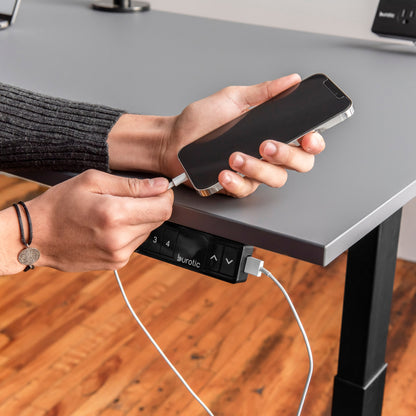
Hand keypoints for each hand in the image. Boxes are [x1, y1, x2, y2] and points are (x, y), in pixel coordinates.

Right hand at [0, 170, 172, 273]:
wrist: (36, 237)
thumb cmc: (59, 205)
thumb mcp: (93, 182)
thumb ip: (132, 185)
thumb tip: (160, 186)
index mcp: (115, 214)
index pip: (164, 207)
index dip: (165, 195)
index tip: (157, 189)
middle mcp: (120, 238)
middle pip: (159, 219)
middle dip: (151, 205)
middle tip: (129, 198)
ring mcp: (119, 254)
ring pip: (149, 231)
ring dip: (139, 219)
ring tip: (114, 213)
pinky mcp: (116, 263)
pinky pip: (136, 243)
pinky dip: (129, 232)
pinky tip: (110, 227)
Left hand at [160, 73, 324, 196]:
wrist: (173, 139)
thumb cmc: (201, 120)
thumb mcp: (233, 98)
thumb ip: (264, 92)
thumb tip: (291, 80)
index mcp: (272, 132)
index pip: (304, 141)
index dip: (313, 142)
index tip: (309, 137)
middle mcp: (266, 154)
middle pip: (297, 164)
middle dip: (287, 155)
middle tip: (268, 145)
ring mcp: (252, 172)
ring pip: (273, 179)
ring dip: (257, 167)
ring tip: (236, 156)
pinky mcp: (235, 185)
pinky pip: (245, 189)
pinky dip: (236, 181)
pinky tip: (225, 172)